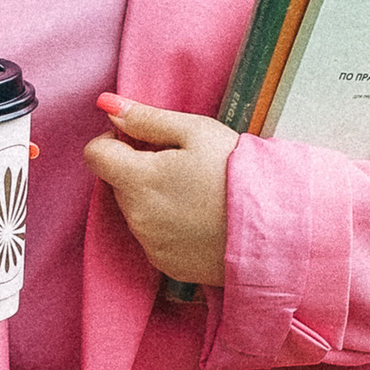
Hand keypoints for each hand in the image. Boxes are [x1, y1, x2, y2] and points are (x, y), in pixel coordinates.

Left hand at [86, 93, 237, 288]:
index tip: (142, 140)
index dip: (114, 141)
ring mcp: (150, 244)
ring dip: (153, 198)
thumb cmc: (237, 172)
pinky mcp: (166, 265)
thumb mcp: (196, 132)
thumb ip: (146, 119)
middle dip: (139, 170)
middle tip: (182, 165)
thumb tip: (106, 105)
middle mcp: (136, 217)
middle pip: (118, 184)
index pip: (94, 154)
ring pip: (136, 211)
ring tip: (196, 194)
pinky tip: (200, 219)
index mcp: (137, 179)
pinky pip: (154, 238)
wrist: (274, 227)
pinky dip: (169, 226)